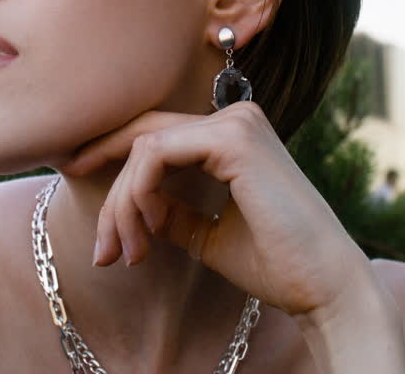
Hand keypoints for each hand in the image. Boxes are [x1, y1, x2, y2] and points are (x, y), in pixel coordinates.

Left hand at [62, 101, 375, 319]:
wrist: (323, 286)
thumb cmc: (276, 264)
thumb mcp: (207, 234)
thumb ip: (172, 211)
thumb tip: (134, 204)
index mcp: (232, 135)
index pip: (155, 136)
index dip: (110, 159)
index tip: (81, 194)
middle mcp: (235, 118)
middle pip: (143, 135)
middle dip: (108, 187)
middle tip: (101, 249)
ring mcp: (235, 123)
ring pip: (143, 147)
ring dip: (123, 205)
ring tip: (128, 253)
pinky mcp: (233, 139)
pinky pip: (156, 154)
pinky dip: (138, 193)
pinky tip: (148, 230)